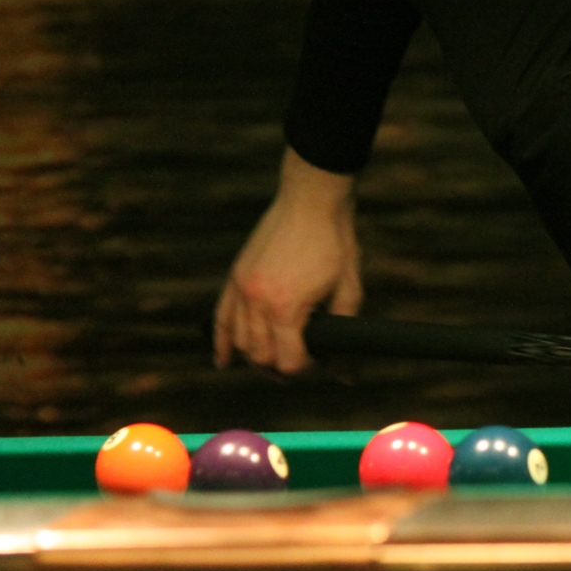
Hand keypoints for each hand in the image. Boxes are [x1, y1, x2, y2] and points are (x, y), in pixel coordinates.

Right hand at [213, 147, 362, 373]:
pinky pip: (220, 318)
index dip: (305, 368)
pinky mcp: (236, 276)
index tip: (319, 360)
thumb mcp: (349, 289)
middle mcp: (257, 301)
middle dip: (280, 367)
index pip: (287, 361)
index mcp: (286, 307)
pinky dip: (221, 342)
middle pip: (260, 357)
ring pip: (239, 342)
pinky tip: (224, 360)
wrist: (312, 199)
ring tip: (274, 361)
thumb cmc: (336, 242)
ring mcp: (242, 288)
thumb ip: (344, 330)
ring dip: (256, 357)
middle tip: (300, 364)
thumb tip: (345, 370)